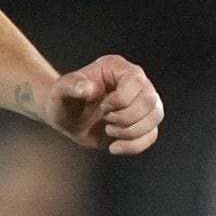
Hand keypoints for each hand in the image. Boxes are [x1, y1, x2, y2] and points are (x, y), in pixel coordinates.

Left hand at [41, 55, 162, 154]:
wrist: (65, 116)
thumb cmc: (62, 98)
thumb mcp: (60, 90)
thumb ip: (72, 86)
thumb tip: (89, 89)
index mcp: (117, 68)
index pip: (136, 80)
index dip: (121, 99)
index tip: (102, 107)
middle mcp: (135, 82)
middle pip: (150, 101)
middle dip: (126, 117)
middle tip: (105, 119)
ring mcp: (141, 102)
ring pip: (155, 117)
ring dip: (131, 131)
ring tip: (108, 130)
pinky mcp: (141, 122)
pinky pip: (151, 135)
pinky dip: (134, 145)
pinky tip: (114, 147)